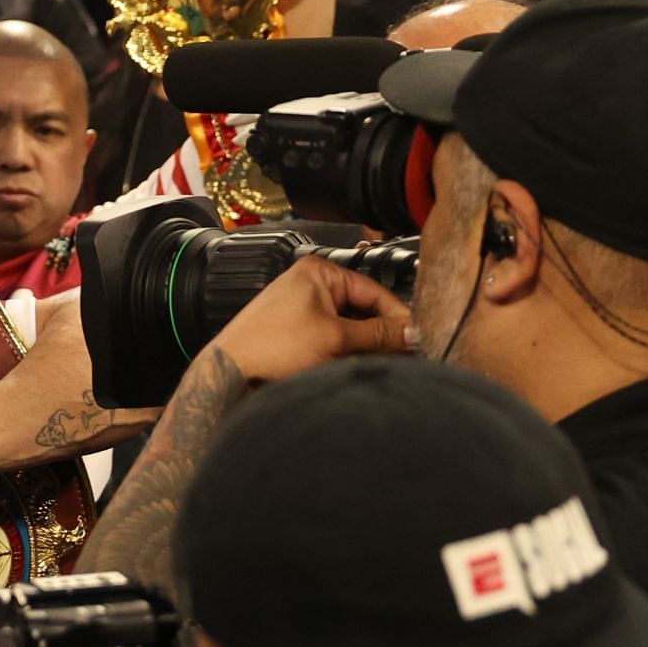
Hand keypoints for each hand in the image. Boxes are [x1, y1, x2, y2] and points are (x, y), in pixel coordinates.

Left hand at [210, 256, 414, 383]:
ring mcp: (303, 310)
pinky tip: (356, 367)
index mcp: (319, 272)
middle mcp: (311, 286)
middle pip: (363, 310)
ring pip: (350, 327)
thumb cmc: (269, 347)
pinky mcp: (297, 333)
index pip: (374, 291)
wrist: (230, 374)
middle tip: (406, 356)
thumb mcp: (334, 339)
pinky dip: (347, 352)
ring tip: (382, 364)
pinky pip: (333, 339)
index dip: (398, 317)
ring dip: (366, 346)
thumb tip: (412, 332)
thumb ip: (378, 335)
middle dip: (382, 334)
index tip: (417, 338)